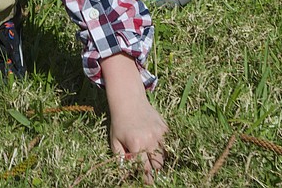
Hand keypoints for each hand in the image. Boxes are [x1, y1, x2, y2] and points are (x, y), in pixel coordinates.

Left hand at [101, 53, 168, 184]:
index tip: (147, 181)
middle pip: (157, 165)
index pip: (145, 169)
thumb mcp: (114, 140)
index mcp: (136, 145)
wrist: (128, 101)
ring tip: (150, 154)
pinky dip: (161, 146)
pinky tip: (153, 141)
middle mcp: (150, 140)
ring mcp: (159, 134)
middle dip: (154, 169)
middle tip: (150, 170)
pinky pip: (166, 143)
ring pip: (164, 155)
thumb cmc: (119, 122)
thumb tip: (127, 171)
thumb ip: (121, 158)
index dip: (146, 177)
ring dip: (158, 158)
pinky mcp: (165, 128)